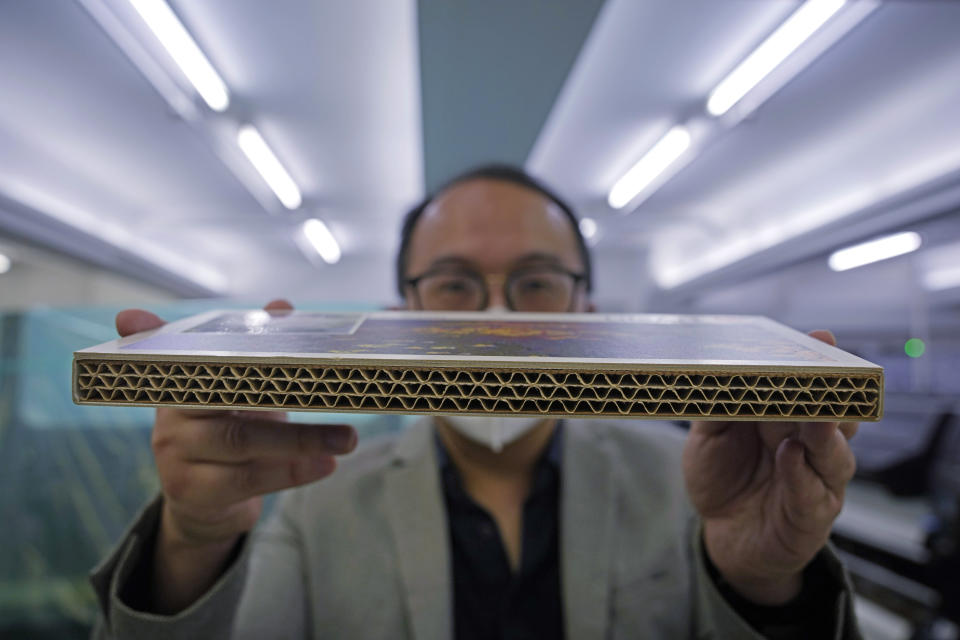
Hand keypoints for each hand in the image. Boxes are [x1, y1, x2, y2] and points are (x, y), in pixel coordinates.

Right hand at [115, 300, 356, 612]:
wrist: (207, 505)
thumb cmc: (231, 435)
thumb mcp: (243, 396)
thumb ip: (258, 352)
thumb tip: (280, 305)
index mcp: (182, 383)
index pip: (191, 353)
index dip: (178, 333)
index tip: (178, 315)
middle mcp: (171, 416)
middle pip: (224, 394)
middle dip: (282, 388)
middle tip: (336, 389)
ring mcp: (175, 456)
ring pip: (241, 441)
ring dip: (300, 440)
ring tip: (347, 438)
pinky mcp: (193, 492)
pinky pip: (247, 479)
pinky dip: (292, 471)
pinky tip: (326, 465)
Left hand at [682, 330, 857, 604]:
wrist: (724, 535)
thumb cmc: (722, 478)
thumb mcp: (709, 438)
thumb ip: (716, 408)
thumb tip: (715, 372)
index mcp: (791, 417)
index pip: (812, 386)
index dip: (820, 363)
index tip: (822, 339)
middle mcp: (813, 444)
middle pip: (835, 414)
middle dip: (832, 394)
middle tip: (825, 374)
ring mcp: (819, 480)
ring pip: (834, 453)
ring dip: (825, 433)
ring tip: (815, 416)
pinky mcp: (813, 515)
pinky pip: (813, 493)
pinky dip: (803, 474)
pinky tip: (791, 455)